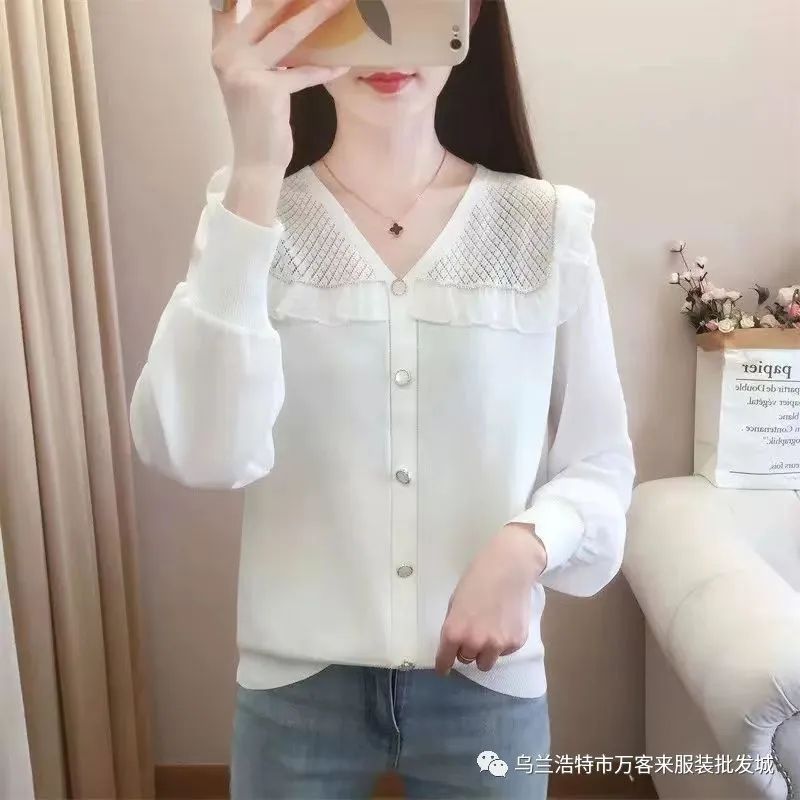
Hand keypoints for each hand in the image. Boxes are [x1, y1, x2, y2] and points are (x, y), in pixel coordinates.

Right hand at [211, 0, 350, 171]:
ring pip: (287, 35)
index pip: (226, 7)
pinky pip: (302, 73)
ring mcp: (243, 71)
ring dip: (316, 16)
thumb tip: (289, 23)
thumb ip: (258, 51)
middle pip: (264, 11)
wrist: (255, 163)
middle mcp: (227, 55)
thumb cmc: (259, 121)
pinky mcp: (266, 90)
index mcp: (221, 49)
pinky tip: (342, 66)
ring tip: (337, 3)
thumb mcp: (251, 80)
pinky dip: (324, 71)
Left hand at [434, 523, 546, 675]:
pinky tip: (505, 622)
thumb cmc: (478, 579)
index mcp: (454, 632)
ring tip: (489, 631)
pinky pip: (504, 652)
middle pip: (466, 660)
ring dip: (484, 652)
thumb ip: (454, 625)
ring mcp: (497, 645)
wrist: (510, 568)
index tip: (443, 669)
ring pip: (485, 662)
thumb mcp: (456, 601)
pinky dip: (502, 643)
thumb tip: (454, 643)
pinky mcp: (515, 643)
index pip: (445, 660)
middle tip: (473, 632)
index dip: (443, 665)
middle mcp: (474, 643)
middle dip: (467, 650)